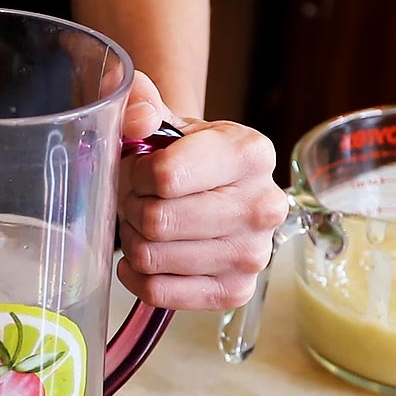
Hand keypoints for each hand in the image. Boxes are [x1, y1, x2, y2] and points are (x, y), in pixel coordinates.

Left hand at [117, 72, 287, 310]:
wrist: (211, 189)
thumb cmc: (186, 155)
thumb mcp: (164, 118)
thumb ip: (140, 102)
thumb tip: (137, 120)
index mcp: (251, 153)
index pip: (165, 176)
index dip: (135, 173)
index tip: (140, 169)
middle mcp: (264, 206)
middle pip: (157, 220)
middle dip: (131, 207)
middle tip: (137, 199)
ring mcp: (253, 255)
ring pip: (153, 257)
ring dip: (133, 240)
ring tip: (144, 224)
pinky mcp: (235, 292)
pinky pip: (159, 293)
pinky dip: (138, 277)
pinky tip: (143, 257)